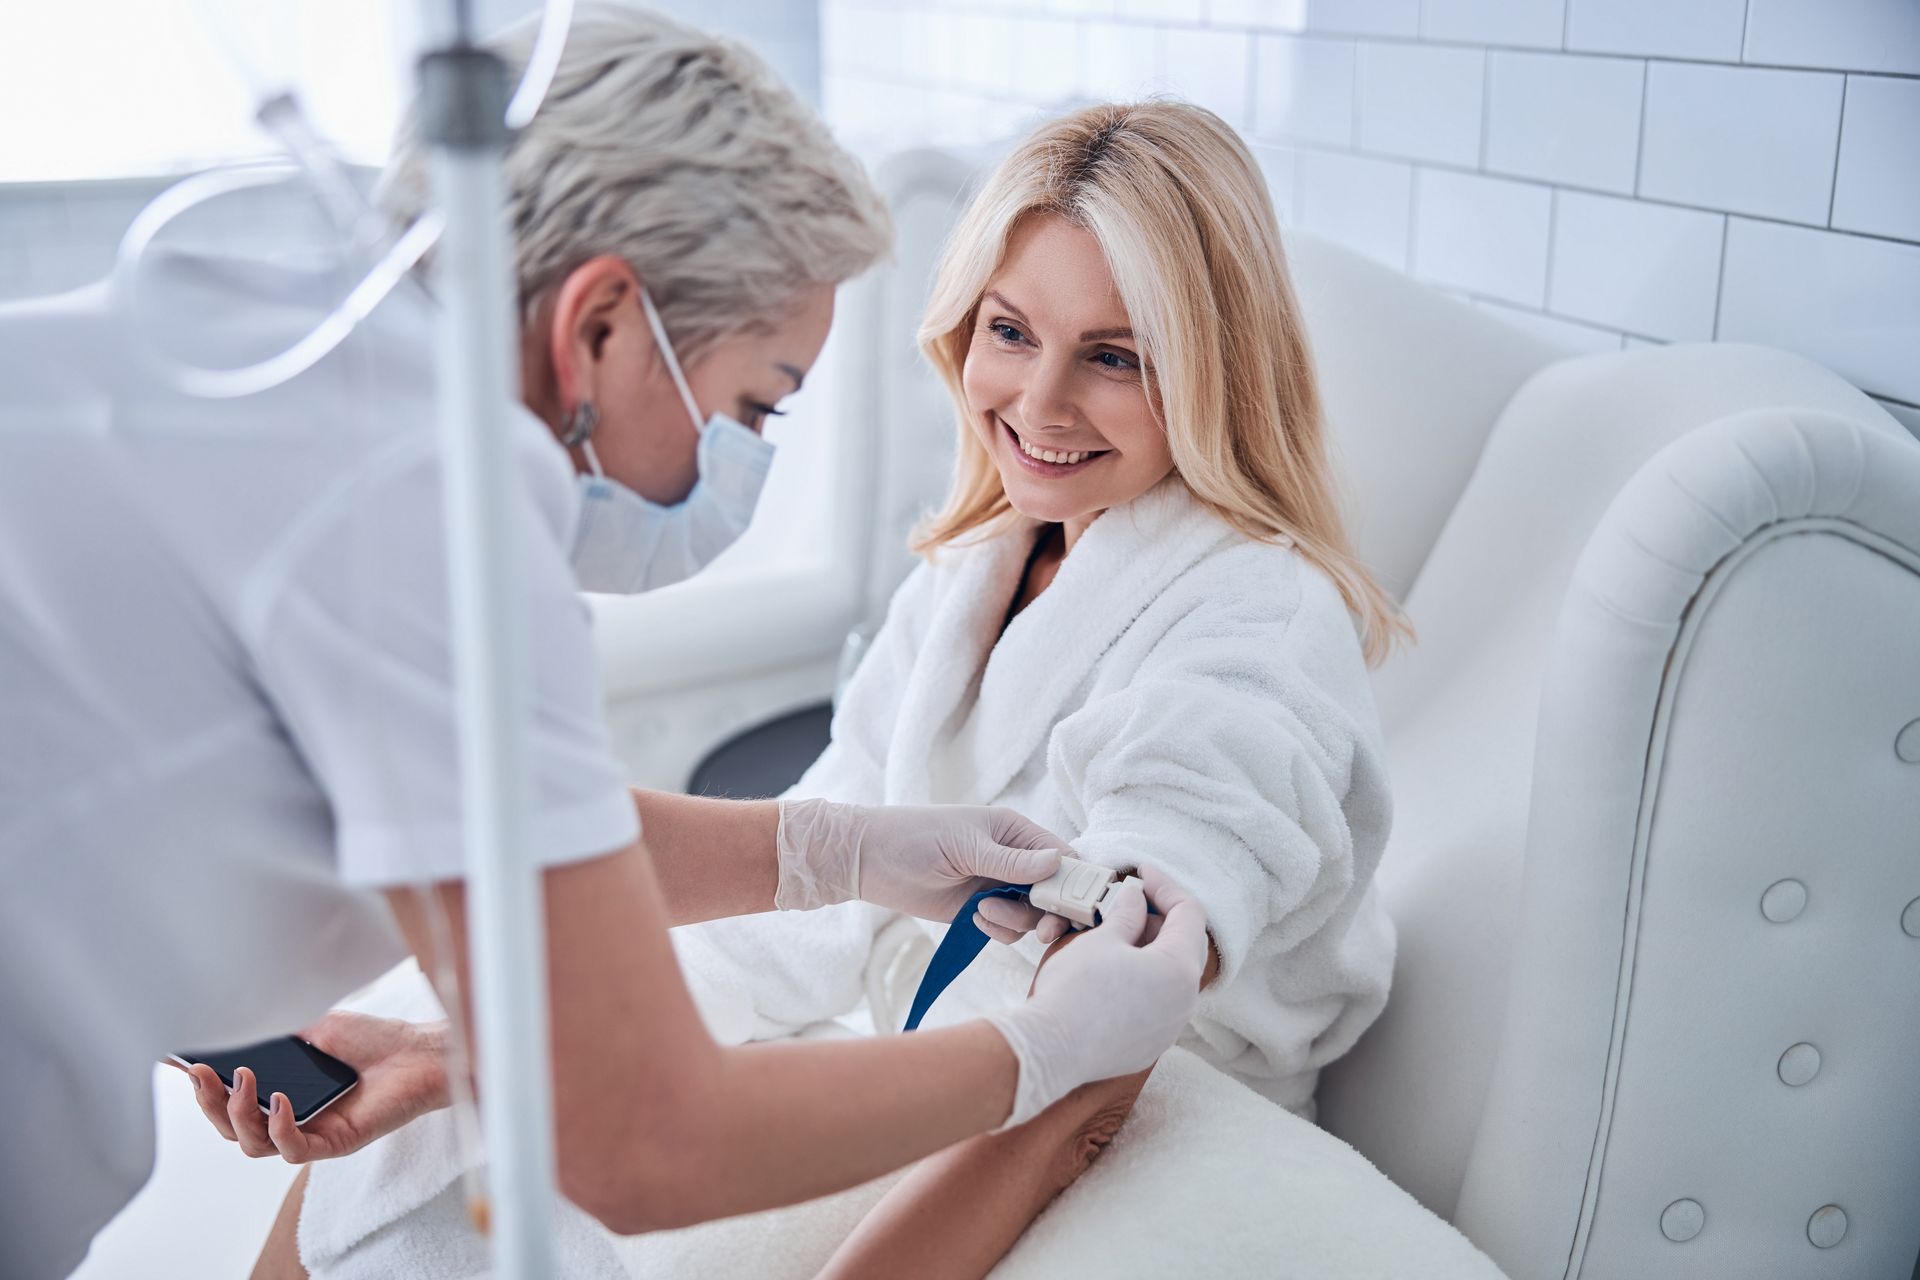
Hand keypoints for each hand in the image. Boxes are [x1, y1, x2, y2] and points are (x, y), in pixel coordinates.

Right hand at [170, 1011, 450, 1163]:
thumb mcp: (314, 1025)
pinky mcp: (335, 1144)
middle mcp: (290, 1118)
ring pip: (253, 1145)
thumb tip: (229, 1016)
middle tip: (200, 1072)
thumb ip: (273, 1028)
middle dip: (208, 1102)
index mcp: (280, 1092)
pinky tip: (280, 1101)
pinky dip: (279, 1127)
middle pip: (231, 1128)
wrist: (422, 1051)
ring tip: (247, 1079)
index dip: (199, 1087)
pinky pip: (293, 1150)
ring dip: (239, 1112)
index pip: (228, 1100)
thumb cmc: (373, 1039)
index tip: (176, 1061)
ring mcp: (311, 1133)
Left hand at [774, 799, 1068, 932]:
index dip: (1073, 883)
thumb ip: (1011, 862)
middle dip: (1049, 912)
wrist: (868, 860)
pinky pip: (1007, 928)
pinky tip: (974, 919)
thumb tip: (1057, 864)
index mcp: (1015, 832)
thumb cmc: (914, 837)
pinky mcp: (979, 909)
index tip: (1070, 907)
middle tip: (1042, 930)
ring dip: (1015, 920)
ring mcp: (996, 886)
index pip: (1062, 857)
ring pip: (1031, 914)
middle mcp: (1012, 859)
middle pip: (1053, 892)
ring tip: (982, 911)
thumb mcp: (965, 846)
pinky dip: (998, 930)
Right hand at [981, 865, 1207, 1126]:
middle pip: (1182, 945)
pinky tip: (1111, 972)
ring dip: (1147, 951)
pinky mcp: (1149, 1046)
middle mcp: (1185, 1002)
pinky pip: (1156, 1004)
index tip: (1140, 873)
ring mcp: (1169, 1028)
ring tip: (1113, 936)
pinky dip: (1141, 980)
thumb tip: (1136, 898)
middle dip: (1156, 919)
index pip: (1189, 913)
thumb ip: (1127, 914)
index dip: (1165, 886)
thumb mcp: (1102, 939)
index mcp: (1179, 969)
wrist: (1048, 1050)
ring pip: (1169, 976)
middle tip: (1125, 903)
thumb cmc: (1075, 991)